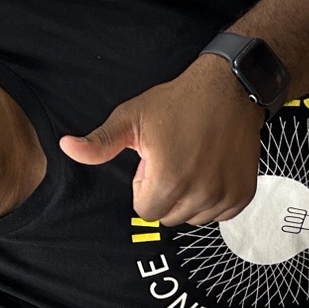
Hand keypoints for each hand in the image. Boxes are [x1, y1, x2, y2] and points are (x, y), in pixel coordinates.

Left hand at [59, 56, 265, 225]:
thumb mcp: (132, 118)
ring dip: (190, 198)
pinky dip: (214, 198)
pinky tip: (211, 169)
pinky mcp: (242, 195)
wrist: (229, 89)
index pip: (145, 212)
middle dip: (167, 195)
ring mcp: (224, 195)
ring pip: (195, 217)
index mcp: (168, 181)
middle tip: (174, 160)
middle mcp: (199, 194)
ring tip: (193, 163)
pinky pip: (220, 214)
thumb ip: (100, 143)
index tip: (154, 163)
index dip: (144, 188)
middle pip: (169, 218)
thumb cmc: (178, 102)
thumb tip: (66, 148)